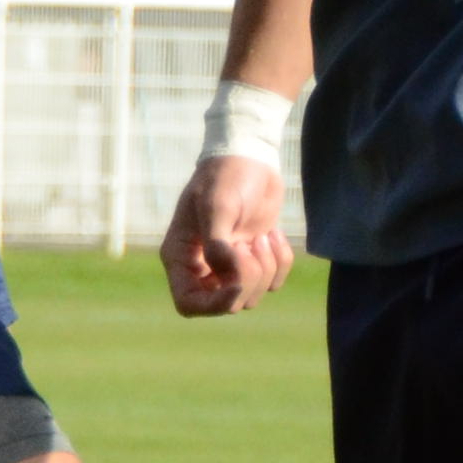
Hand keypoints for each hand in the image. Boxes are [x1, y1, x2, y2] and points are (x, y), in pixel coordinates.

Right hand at [161, 155, 290, 317]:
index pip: (188, 304)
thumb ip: (217, 245)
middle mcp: (202, 267)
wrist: (249, 157)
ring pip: (252, 296)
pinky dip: (281, 262)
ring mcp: (229, 266)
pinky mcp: (254, 259)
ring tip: (263, 235)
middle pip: (227, 304)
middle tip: (253, 242)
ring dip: (266, 267)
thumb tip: (228, 277)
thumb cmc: (225, 176)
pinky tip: (274, 234)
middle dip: (249, 278)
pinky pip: (273, 283)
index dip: (214, 305)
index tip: (236, 285)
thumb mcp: (216, 206)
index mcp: (181, 257)